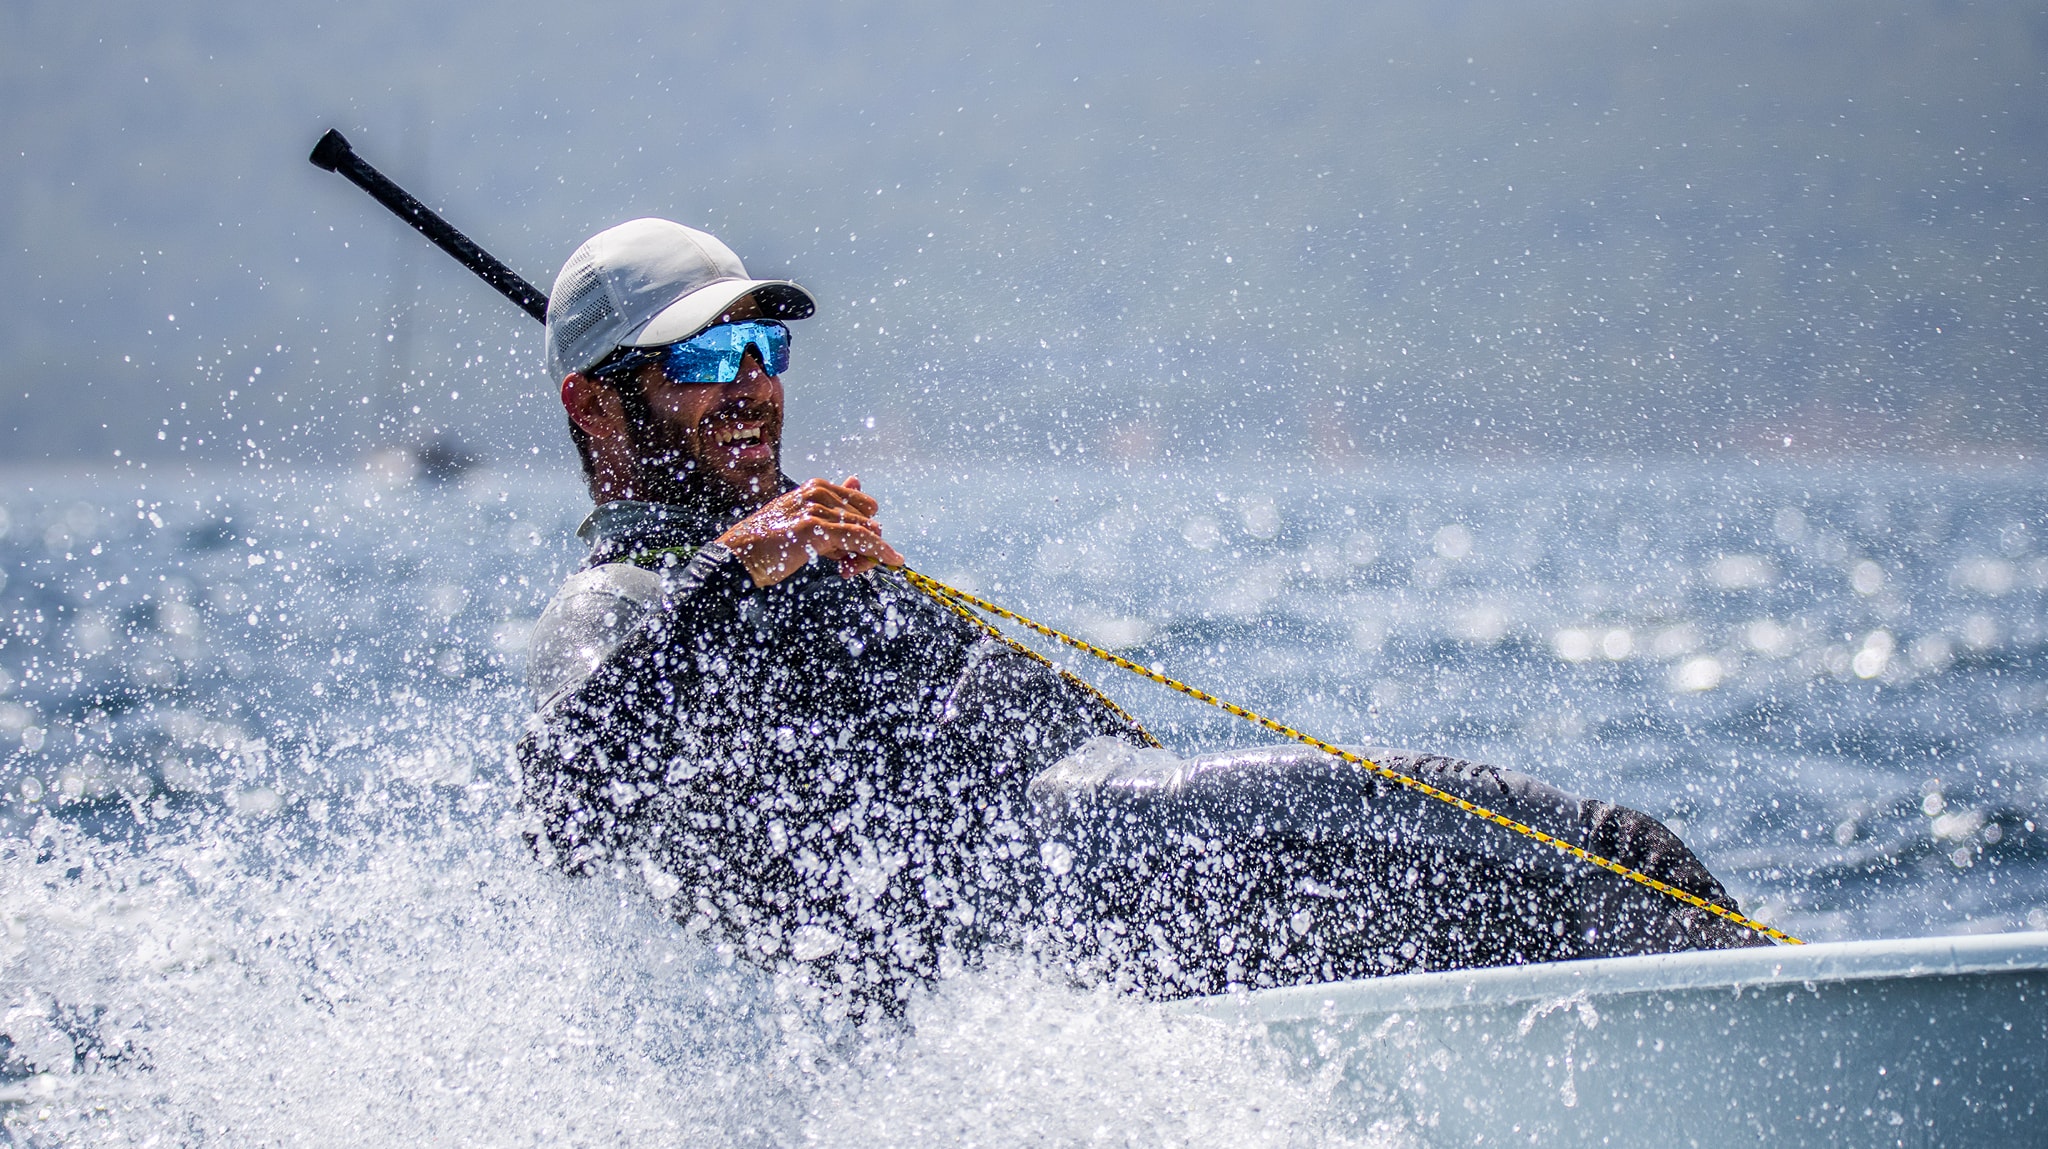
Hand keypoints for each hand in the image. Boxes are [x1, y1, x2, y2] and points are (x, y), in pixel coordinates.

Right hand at [715, 476, 905, 587]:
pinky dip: (880, 549)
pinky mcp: (815, 528)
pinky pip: (861, 538)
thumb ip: (831, 503)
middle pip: (866, 518)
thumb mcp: (801, 519)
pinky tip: (893, 558)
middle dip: (865, 544)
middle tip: (849, 566)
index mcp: (815, 487)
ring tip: (844, 570)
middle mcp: (818, 492)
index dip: (865, 528)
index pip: (861, 505)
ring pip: (865, 530)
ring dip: (866, 555)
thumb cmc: (766, 543)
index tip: (855, 551)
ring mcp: (816, 508)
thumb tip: (857, 480)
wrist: (736, 558)